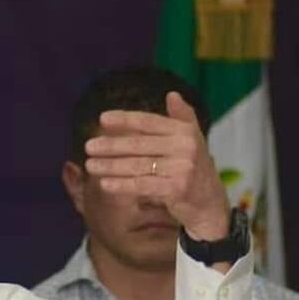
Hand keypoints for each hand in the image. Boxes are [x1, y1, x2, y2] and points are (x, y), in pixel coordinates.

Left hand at [84, 91, 229, 240]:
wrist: (210, 205)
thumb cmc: (195, 170)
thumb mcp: (192, 141)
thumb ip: (182, 118)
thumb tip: (172, 94)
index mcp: (185, 131)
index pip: (149, 122)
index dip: (125, 119)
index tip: (102, 119)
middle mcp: (185, 146)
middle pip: (139, 145)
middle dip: (111, 146)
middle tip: (88, 147)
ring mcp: (182, 168)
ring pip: (137, 166)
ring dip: (110, 166)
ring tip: (90, 165)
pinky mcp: (177, 188)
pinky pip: (142, 185)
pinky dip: (122, 185)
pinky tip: (105, 184)